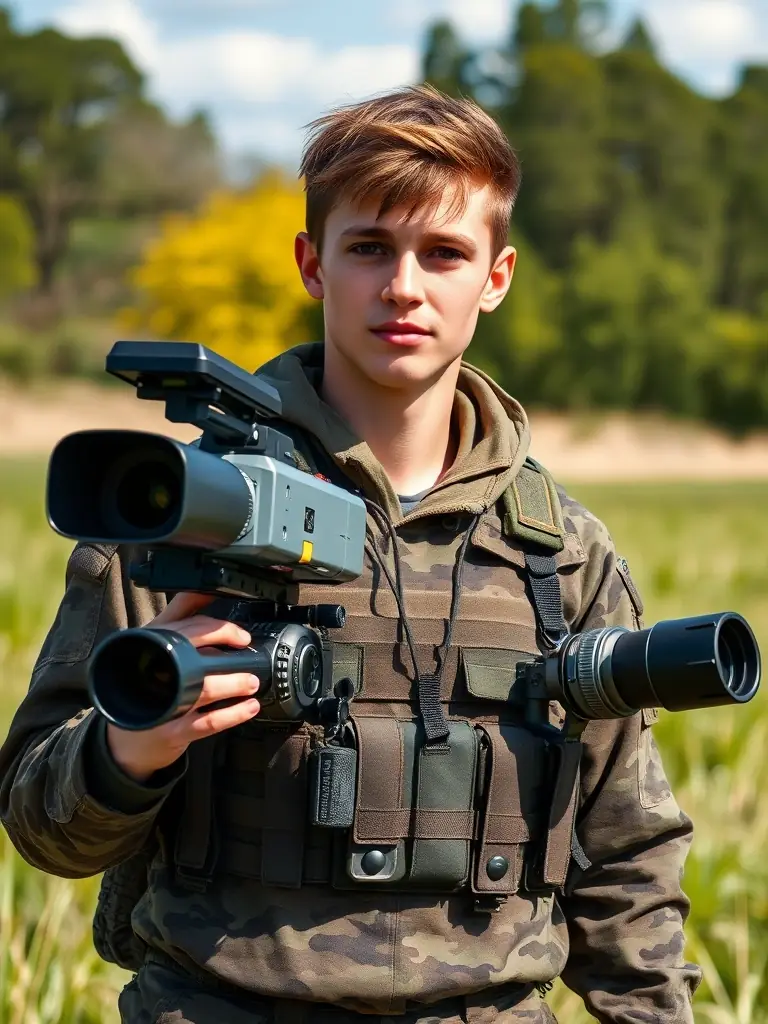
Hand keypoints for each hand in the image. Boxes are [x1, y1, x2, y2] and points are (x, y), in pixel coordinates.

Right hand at [105, 592, 260, 783]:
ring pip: (200, 689)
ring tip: (251, 682)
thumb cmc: (146, 681)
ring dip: (232, 684)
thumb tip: (209, 588)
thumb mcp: (157, 643)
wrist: (127, 737)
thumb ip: (182, 614)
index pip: (185, 629)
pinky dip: (232, 715)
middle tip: (246, 648)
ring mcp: (162, 704)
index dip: (217, 628)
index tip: (240, 635)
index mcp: (151, 646)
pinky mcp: (172, 732)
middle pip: (190, 655)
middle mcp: (153, 673)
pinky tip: (249, 707)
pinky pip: (206, 722)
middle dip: (223, 650)